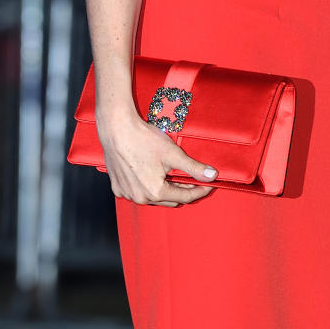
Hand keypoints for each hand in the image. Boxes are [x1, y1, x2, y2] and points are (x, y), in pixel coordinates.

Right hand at [96, 111, 218, 206]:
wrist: (116, 129)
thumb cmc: (144, 139)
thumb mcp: (173, 154)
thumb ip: (194, 168)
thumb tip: (213, 176)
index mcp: (155, 192)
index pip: (185, 197)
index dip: (200, 190)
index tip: (209, 184)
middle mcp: (140, 198)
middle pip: (170, 200)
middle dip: (183, 190)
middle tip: (192, 178)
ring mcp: (127, 194)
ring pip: (154, 198)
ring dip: (165, 189)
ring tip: (172, 175)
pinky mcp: (118, 188)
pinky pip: (138, 192)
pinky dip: (148, 187)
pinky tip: (152, 174)